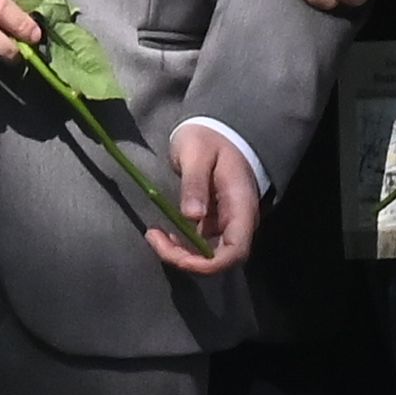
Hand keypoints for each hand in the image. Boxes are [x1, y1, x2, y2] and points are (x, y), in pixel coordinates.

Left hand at [146, 124, 260, 277]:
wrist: (214, 130)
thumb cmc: (207, 138)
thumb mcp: (197, 153)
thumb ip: (194, 183)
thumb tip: (192, 215)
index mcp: (241, 206)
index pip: (236, 251)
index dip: (209, 264)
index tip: (179, 257)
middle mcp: (238, 221)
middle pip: (220, 259)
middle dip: (187, 259)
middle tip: (155, 238)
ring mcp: (226, 224)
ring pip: (208, 255)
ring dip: (180, 254)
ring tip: (155, 235)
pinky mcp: (214, 223)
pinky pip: (200, 245)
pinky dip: (180, 245)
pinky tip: (163, 233)